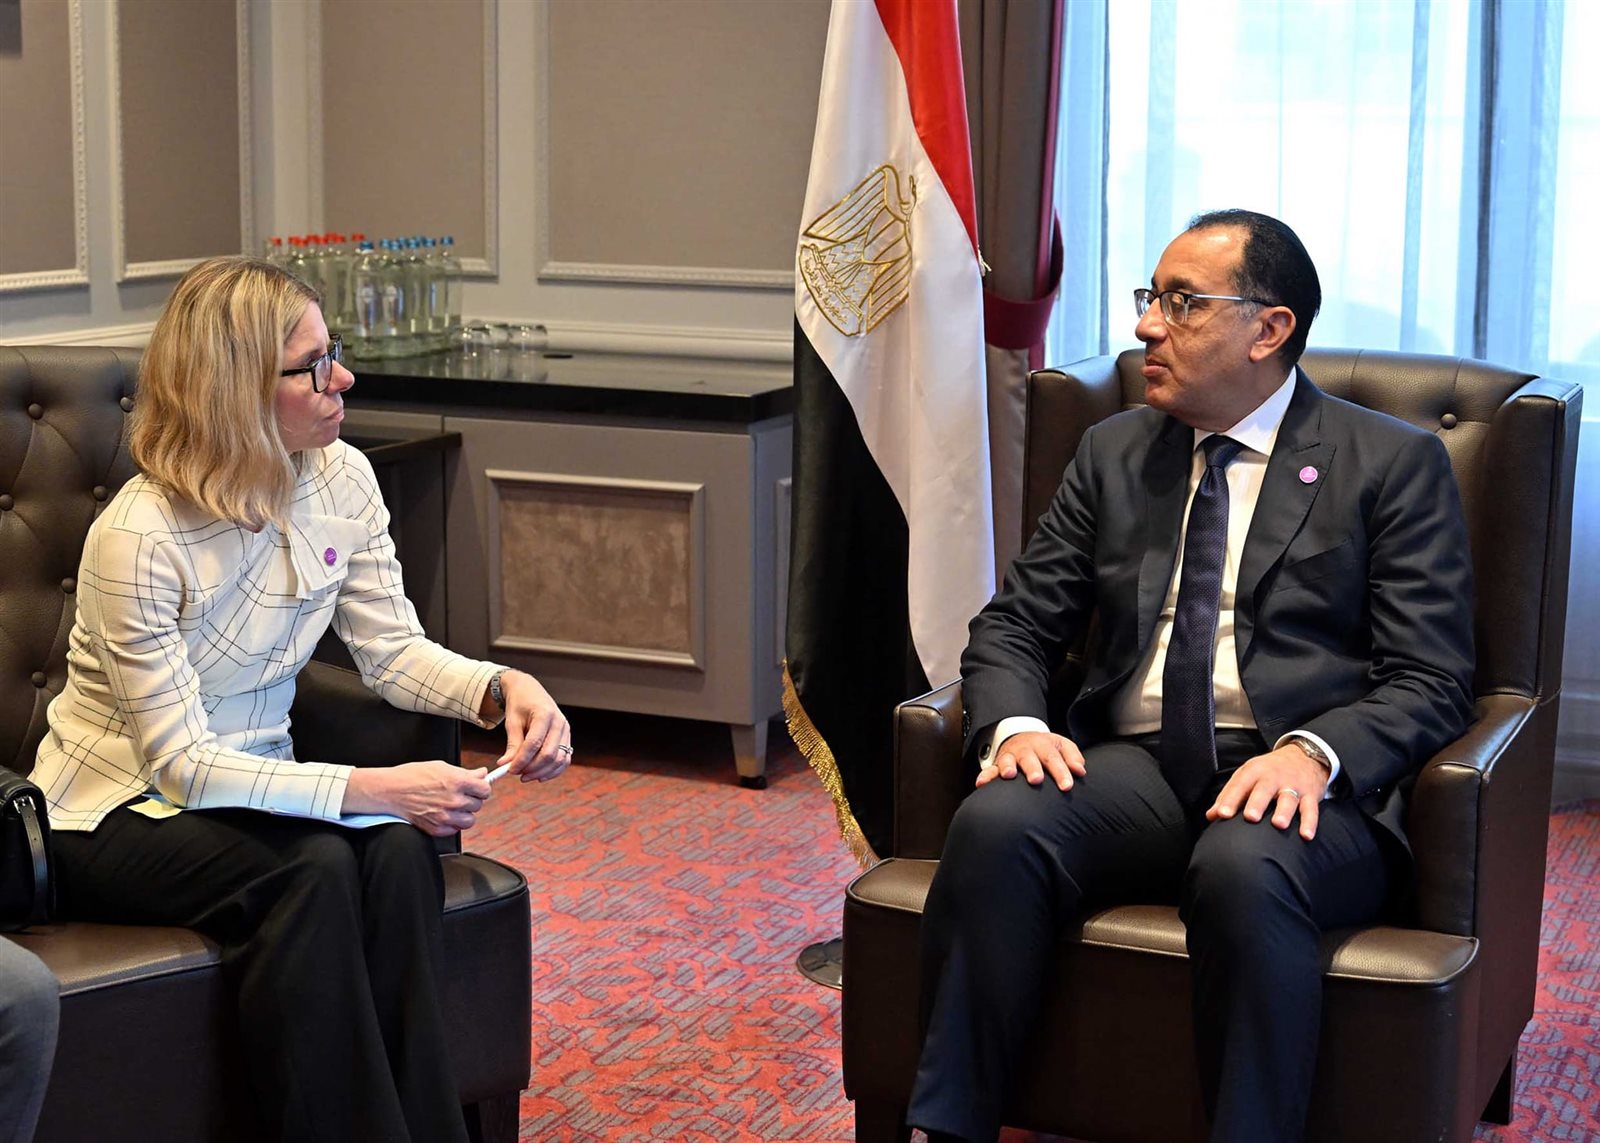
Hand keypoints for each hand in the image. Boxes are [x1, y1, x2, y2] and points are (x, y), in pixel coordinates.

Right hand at [343, 760, 492, 836]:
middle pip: (478, 805)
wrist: (391, 791)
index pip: (485, 790)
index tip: (477, 788)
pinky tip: (443, 814)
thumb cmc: (412, 776)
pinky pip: (455, 830)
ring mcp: (446, 816)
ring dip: (464, 814)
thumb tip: (482, 774)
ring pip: (469, 820)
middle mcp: (454, 801)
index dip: (481, 788)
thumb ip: (465, 772)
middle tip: (460, 795)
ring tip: (453, 806)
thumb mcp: (441, 766)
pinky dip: (452, 824)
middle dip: (471, 799)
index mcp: (457, 782)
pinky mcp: (437, 829)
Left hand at [495, 670, 572, 782]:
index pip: (534, 743)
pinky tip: (540, 775)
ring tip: (526, 776)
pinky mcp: (567, 738)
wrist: (529, 690)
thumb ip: (512, 744)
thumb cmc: (519, 704)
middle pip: (549, 754)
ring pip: (559, 759)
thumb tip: (506, 765)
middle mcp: (559, 722)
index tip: (509, 770)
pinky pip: (565, 759)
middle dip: (532, 768)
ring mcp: (566, 730)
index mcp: (544, 714)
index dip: (522, 760)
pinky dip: (553, 770)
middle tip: (517, 774)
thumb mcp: (512, 721)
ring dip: (542, 772)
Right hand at [976, 731, 1086, 791]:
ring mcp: (1010, 756)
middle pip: (1029, 758)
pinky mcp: (998, 764)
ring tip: (1008, 775)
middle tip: (1036, 779)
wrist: (1023, 736)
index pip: (1054, 758)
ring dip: (1007, 767)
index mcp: (1044, 745)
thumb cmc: (1046, 747)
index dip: (1061, 772)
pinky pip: (990, 769)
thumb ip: (1072, 756)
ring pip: (1007, 760)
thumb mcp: (1061, 745)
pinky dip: (985, 776)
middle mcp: (1026, 749)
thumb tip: (1080, 771)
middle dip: (1032, 768)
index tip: (1067, 786)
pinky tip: (981, 784)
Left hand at [1204, 742, 1330, 839]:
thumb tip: (1211, 816)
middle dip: (1257, 803)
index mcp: (1254, 772)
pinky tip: (1306, 836)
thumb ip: (1229, 795)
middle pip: (1264, 790)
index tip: (1222, 814)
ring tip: (1279, 824)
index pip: (1240, 785)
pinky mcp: (1310, 795)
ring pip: (1288, 799)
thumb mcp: (1248, 775)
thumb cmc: (1269, 771)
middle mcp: (1273, 777)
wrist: (1304, 756)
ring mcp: (1293, 786)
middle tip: (1251, 817)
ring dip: (1284, 811)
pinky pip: (1311, 809)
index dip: (1230, 800)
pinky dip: (1310, 822)